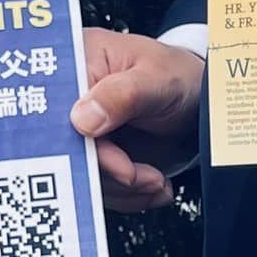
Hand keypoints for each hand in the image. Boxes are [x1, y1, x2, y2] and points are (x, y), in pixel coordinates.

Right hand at [70, 29, 202, 211]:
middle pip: (64, 147)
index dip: (77, 140)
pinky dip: (128, 193)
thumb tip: (81, 118)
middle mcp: (73, 98)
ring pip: (82, 174)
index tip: (109, 158)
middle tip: (134, 175)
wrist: (200, 102)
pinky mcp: (97, 155)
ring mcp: (83, 130)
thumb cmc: (178, 75)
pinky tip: (152, 183)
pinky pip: (99, 186)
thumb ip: (122, 95)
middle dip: (103, 171)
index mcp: (77, 63)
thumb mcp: (156, 78)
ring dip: (121, 187)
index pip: (56, 108)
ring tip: (153, 178)